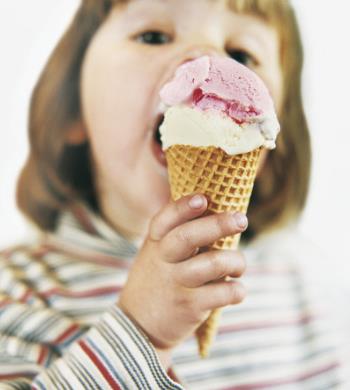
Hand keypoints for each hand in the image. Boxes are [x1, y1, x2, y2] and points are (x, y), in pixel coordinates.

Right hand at [117, 194, 246, 353]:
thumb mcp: (155, 253)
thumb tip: (213, 207)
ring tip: (238, 265)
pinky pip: (223, 293)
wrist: (138, 325)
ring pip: (213, 264)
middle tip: (241, 220)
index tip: (204, 199)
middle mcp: (163, 260)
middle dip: (218, 225)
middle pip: (188, 237)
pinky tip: (236, 289)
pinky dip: (237, 290)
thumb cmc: (157, 279)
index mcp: (155, 242)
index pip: (166, 219)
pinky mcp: (190, 306)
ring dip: (236, 261)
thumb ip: (175, 234)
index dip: (184, 207)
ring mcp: (176, 284)